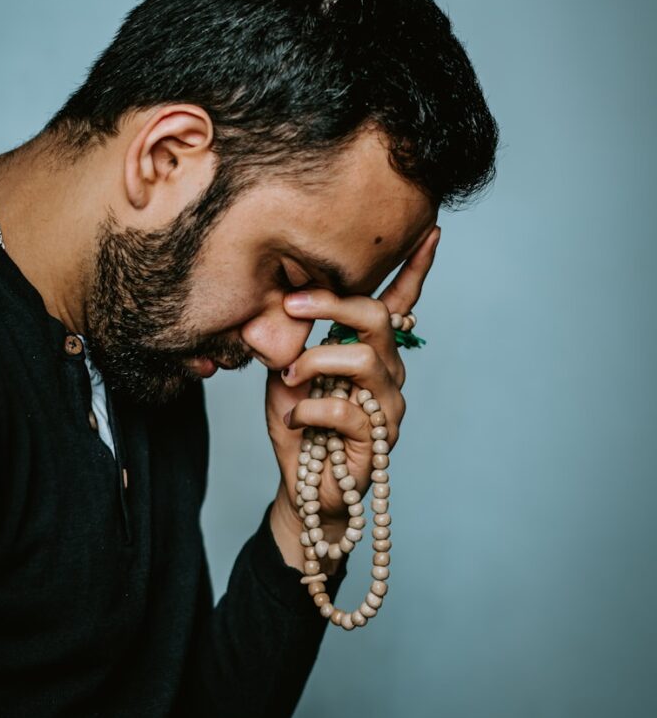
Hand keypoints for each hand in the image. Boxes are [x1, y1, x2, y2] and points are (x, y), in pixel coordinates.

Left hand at [265, 225, 441, 552]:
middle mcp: (388, 372)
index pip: (399, 304)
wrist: (302, 486)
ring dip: (314, 363)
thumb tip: (286, 301)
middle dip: (332, 303)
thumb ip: (296, 339)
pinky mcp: (378, 439)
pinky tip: (296, 422)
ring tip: (290, 379)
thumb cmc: (300, 425)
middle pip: (378, 318)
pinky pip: (345, 409)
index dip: (416, 269)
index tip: (431, 231)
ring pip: (363, 360)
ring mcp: (388, 406)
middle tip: (291, 305)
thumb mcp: (289, 372)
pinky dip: (308, 412)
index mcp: (371, 351)